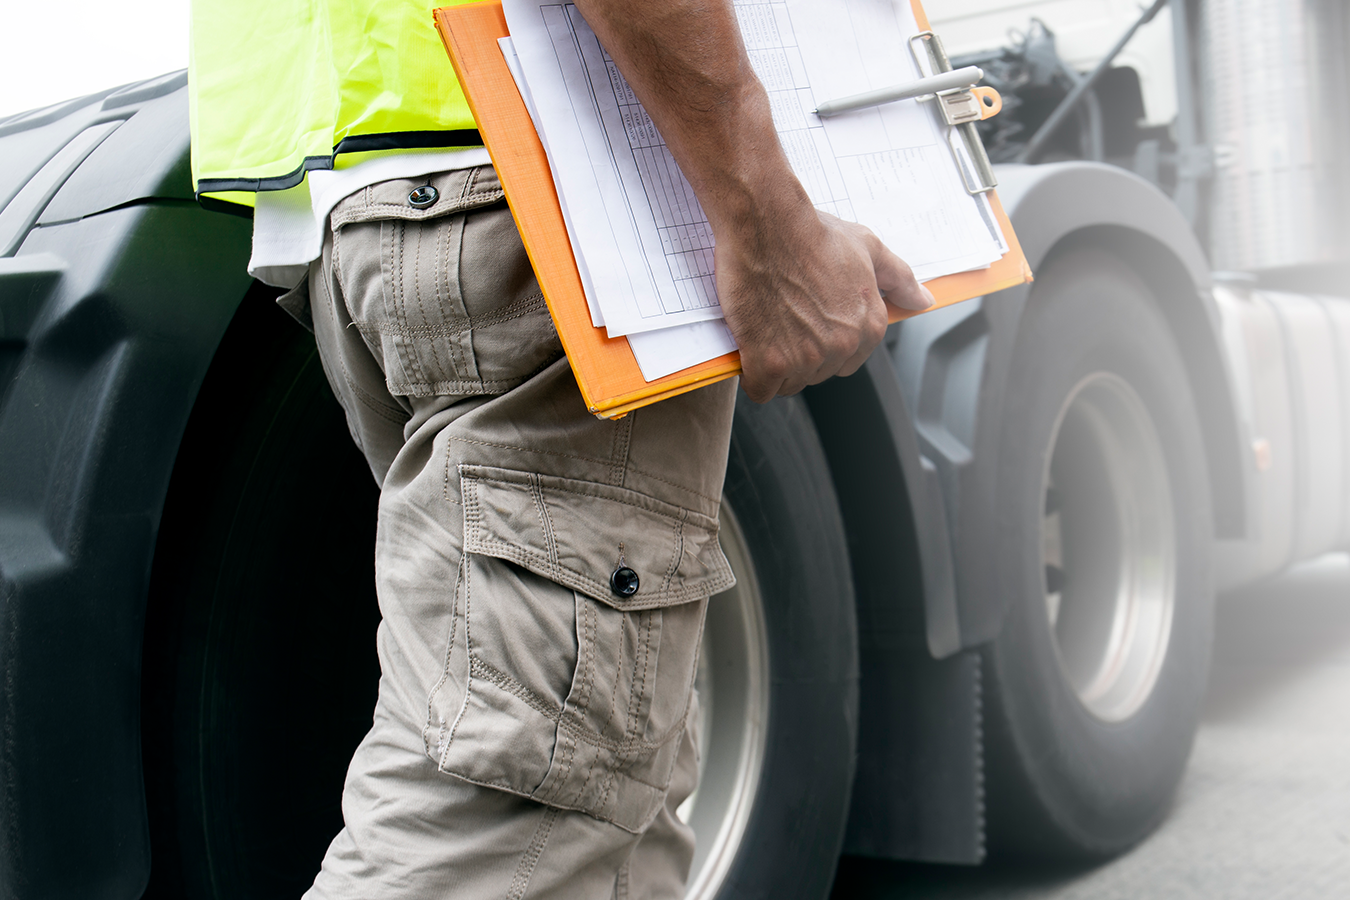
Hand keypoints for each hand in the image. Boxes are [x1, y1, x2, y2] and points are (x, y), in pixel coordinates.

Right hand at [716, 208, 932, 402]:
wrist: (767, 224)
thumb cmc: (811, 233)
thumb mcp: (868, 248)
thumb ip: (899, 279)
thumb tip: (924, 300)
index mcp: (869, 325)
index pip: (847, 362)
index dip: (823, 345)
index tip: (807, 325)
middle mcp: (842, 345)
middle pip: (816, 375)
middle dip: (798, 356)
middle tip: (782, 322)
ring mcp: (806, 357)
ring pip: (788, 384)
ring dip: (773, 366)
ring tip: (765, 330)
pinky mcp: (770, 363)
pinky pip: (760, 390)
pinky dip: (751, 375)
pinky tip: (749, 350)